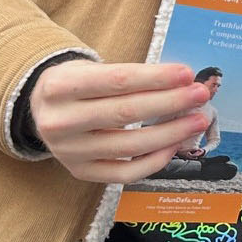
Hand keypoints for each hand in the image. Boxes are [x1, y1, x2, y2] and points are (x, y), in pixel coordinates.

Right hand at [30, 60, 210, 182]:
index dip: (156, 77)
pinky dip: (154, 161)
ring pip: (129, 145)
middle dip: (170, 103)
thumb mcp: (91, 68)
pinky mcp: (80, 172)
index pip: (118, 80)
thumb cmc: (78, 84)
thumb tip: (182, 82)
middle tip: (200, 95)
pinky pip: (124, 173)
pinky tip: (174, 145)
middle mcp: (60, 121)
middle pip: (126, 113)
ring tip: (197, 120)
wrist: (41, 109)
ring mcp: (68, 152)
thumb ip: (130, 75)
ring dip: (171, 133)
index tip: (187, 74)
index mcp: (61, 86)